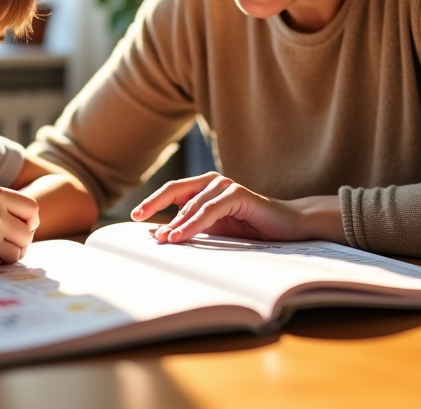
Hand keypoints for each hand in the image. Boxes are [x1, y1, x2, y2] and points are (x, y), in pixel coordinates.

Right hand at [0, 187, 39, 267]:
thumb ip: (2, 205)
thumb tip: (32, 221)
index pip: (32, 209)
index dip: (30, 220)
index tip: (24, 226)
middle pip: (28, 234)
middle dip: (21, 241)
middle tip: (7, 242)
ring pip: (18, 252)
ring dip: (7, 253)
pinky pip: (1, 263)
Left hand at [131, 172, 331, 243]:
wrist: (285, 227)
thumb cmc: (249, 228)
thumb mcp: (214, 229)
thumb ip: (190, 227)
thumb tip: (160, 235)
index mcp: (204, 187)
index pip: (172, 191)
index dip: (152, 202)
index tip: (135, 216)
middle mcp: (212, 182)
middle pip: (175, 191)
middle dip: (155, 206)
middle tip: (138, 220)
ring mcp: (225, 185)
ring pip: (192, 204)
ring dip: (175, 223)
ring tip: (162, 239)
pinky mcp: (238, 194)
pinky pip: (209, 210)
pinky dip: (193, 223)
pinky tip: (180, 235)